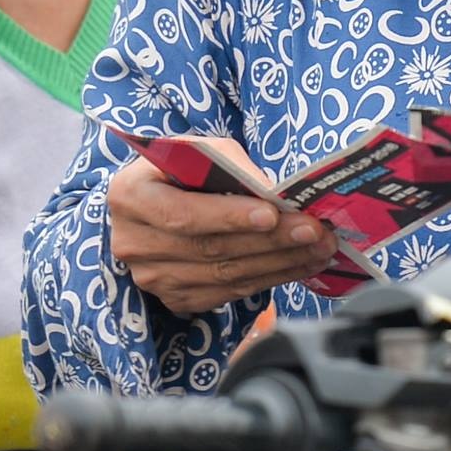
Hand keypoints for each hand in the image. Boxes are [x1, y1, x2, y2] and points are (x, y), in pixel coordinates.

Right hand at [108, 140, 340, 314]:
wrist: (156, 200)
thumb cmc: (181, 168)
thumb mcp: (198, 151)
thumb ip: (230, 166)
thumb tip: (274, 194)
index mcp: (130, 195)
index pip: (181, 213)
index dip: (228, 216)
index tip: (272, 213)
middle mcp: (134, 242)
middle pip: (210, 249)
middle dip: (271, 241)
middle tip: (316, 231)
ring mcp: (152, 278)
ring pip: (225, 276)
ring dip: (280, 264)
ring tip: (320, 249)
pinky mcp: (175, 299)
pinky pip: (229, 293)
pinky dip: (270, 280)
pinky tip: (301, 265)